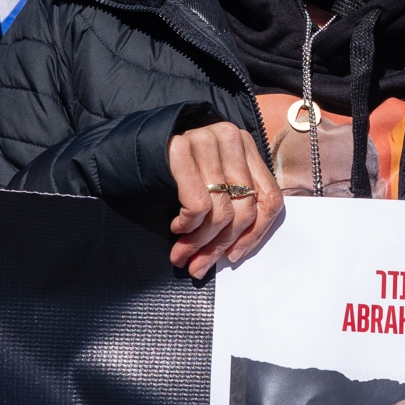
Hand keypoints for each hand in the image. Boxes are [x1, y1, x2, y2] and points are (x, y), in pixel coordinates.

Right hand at [165, 122, 282, 279]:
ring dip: (199, 242)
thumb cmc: (177, 172)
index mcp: (247, 147)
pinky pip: (198, 204)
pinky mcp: (180, 149)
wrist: (134, 148)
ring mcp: (206, 141)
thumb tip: (233, 253)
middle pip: (244, 208)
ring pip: (220, 212)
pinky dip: (188, 225)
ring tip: (184, 254)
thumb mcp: (213, 183)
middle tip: (200, 266)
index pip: (270, 197)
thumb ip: (231, 206)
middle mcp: (231, 139)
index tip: (234, 256)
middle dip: (220, 245)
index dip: (255, 234)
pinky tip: (177, 227)